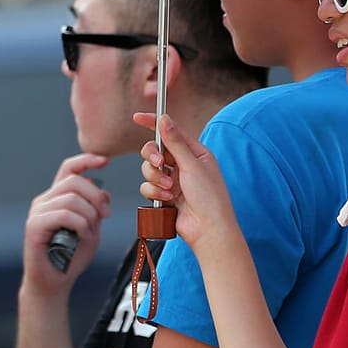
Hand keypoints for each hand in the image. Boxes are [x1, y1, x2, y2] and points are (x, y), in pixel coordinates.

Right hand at [21, 153, 111, 295]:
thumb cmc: (71, 257)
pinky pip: (64, 215)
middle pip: (74, 181)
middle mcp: (44, 201)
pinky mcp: (34, 226)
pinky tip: (82, 236)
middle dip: (96, 196)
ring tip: (89, 233)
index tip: (105, 161)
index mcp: (57, 198)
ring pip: (71, 198)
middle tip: (105, 215)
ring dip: (89, 216)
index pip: (68, 169)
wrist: (54, 283)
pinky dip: (80, 225)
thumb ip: (95, 209)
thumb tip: (102, 190)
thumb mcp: (91, 228)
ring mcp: (37, 212)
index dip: (86, 160)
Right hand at [134, 113, 234, 248]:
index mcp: (194, 153)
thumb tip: (164, 119)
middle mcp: (182, 165)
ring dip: (156, 179)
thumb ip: (175, 142)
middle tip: (160, 164)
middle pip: (154, 151)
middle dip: (153, 158)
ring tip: (169, 189)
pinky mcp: (164, 195)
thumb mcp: (192, 165)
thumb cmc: (210, 198)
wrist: (207, 229)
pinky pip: (147, 187)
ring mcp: (172, 181)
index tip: (138, 118)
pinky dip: (154, 193)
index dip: (154, 123)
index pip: (171, 132)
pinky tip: (167, 200)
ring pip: (148, 170)